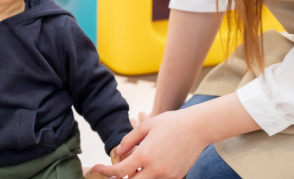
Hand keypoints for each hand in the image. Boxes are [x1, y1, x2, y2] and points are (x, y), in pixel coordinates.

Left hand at [91, 110, 208, 178]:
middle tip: (115, 171)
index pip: (120, 171)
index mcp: (145, 155)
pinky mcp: (177, 177)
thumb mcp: (145, 126)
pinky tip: (148, 167)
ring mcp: (167, 176)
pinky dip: (150, 177)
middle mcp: (156, 169)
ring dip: (136, 177)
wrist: (198, 128)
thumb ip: (129, 140)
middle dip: (120, 178)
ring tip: (133, 166)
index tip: (99, 169)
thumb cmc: (171, 123)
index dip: (106, 171)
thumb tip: (119, 152)